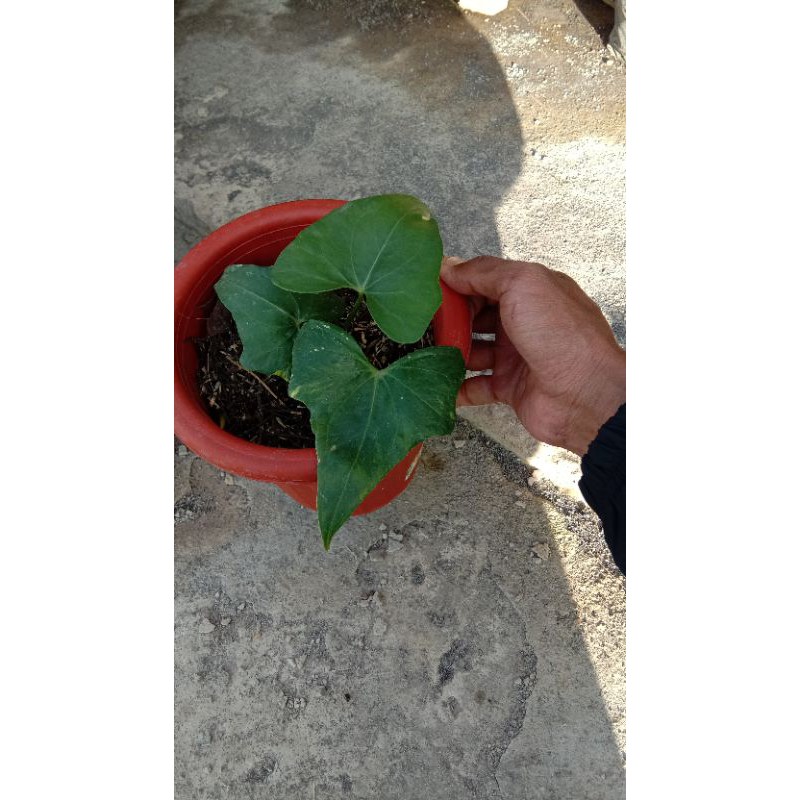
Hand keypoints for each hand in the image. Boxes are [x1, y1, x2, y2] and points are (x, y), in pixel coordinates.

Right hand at [441, 256, 624, 455]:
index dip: (458, 284)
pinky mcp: (509, 387)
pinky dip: (456, 387)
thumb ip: (484, 272)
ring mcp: (516, 356)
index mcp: (530, 292)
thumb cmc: (559, 333)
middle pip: (476, 316)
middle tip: (421, 323)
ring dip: (449, 351)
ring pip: (472, 351)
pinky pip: (475, 386)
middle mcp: (523, 322)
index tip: (429, 289)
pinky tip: (434, 384)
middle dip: (450, 319)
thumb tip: (449, 267)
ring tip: (420, 351)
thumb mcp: (523, 285)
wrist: (585, 394)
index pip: (485, 281)